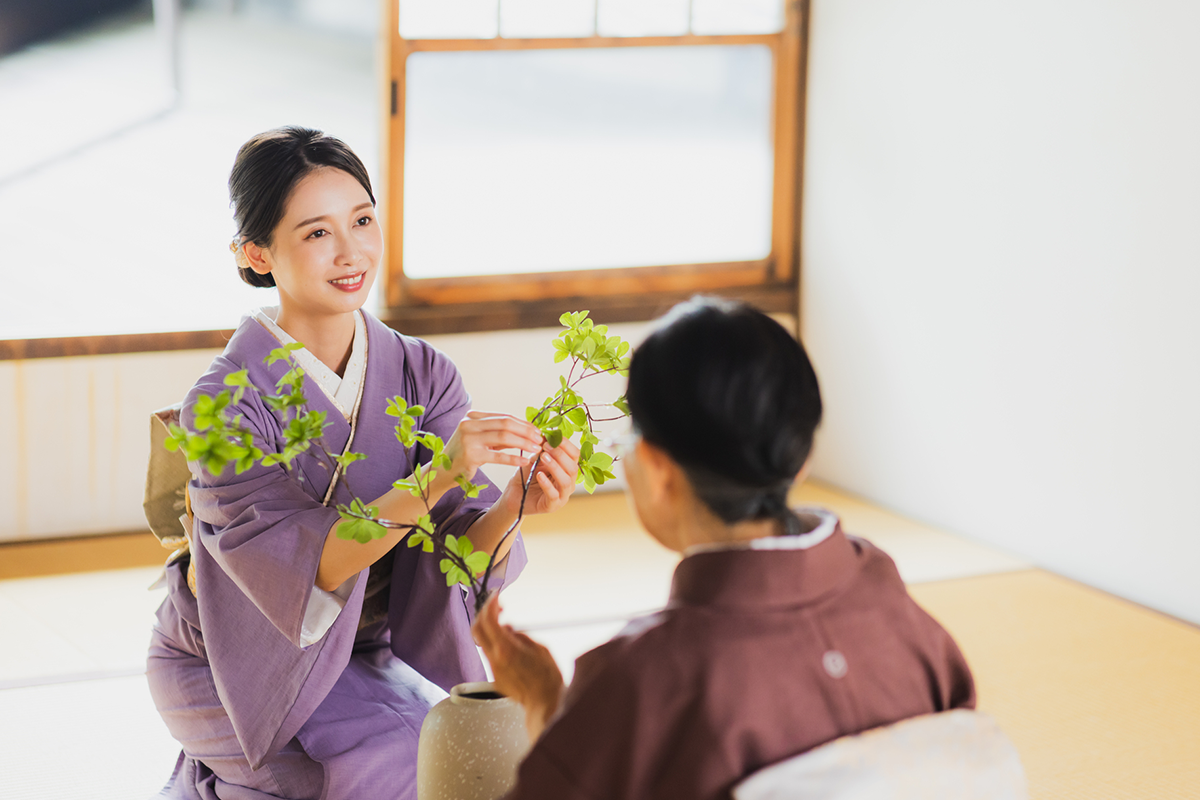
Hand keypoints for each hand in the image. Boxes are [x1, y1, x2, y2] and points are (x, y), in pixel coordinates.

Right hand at [442, 411, 543, 487]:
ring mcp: (469, 439)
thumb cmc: (466, 455)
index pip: (503, 417)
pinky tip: (525, 461)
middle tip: (540, 438)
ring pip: (504, 437)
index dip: (523, 423)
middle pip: (505, 424)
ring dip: (523, 443)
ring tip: (537, 448)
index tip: (537, 430)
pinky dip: (514, 458)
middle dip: (526, 431)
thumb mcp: (482, 440)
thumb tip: (527, 431)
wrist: (443, 471)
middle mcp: (469, 424)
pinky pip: (498, 456)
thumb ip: (500, 434)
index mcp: (472, 417)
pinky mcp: (471, 455)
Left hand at [472, 596, 563, 741]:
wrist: (545, 705)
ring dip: (490, 629)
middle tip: (497, 608)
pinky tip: (510, 645)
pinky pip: (491, 655)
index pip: (489, 620)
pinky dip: (496, 644)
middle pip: (477, 629)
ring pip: (483, 642)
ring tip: (508, 627)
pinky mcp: (496, 678)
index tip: (496, 596)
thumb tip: (508, 628)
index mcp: (506, 649)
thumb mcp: (540, 648)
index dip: (490, 604)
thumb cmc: (548, 678)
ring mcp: (494, 669)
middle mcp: (496, 659)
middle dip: (484, 614)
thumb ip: (520, 635)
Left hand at [499, 437, 579, 516]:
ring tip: (543, 457)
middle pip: (573, 467)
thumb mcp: (535, 459)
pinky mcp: (552, 506)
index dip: (566, 445)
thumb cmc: (528, 476)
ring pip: (566, 481)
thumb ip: (542, 450)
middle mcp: (569, 482)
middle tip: (546, 446)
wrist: (515, 495)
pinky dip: (547, 484)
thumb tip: (546, 435)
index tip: (553, 437)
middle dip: (560, 455)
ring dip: (555, 467)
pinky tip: (539, 475)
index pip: (575, 455)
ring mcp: (562, 496)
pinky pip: (553, 494)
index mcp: (568, 469)